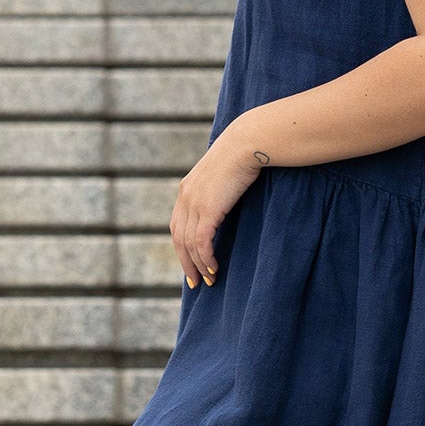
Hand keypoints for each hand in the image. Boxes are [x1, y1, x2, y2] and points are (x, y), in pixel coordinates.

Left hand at [171, 125, 268, 288]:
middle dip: (186, 263)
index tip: (191, 264)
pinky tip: (213, 269)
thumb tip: (226, 201)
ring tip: (209, 280)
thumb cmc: (243, 154)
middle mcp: (185, 197)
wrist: (247, 143)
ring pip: (189, 244)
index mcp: (186, 189)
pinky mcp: (207, 210)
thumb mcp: (224, 173)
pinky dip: (205, 259)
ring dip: (198, 266)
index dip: (182, 247)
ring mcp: (194, 203)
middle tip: (195, 282)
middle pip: (178, 238)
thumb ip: (218, 189)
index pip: (177, 225)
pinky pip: (201, 242)